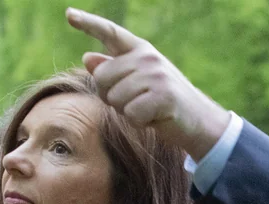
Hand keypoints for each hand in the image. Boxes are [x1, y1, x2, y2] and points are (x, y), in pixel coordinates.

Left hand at [66, 7, 230, 160]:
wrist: (200, 122)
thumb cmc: (164, 103)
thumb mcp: (137, 84)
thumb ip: (113, 71)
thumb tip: (87, 58)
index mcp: (141, 50)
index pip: (110, 33)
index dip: (88, 23)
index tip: (69, 14)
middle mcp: (148, 57)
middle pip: (102, 78)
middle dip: (112, 97)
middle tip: (136, 103)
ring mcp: (156, 75)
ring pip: (115, 98)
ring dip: (127, 112)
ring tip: (149, 110)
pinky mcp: (163, 95)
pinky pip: (131, 113)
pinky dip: (140, 122)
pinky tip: (156, 118)